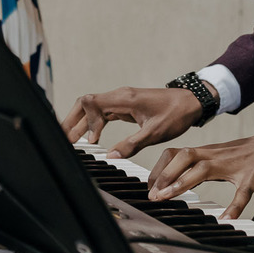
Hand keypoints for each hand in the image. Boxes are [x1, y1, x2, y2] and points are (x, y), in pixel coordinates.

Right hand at [61, 86, 201, 158]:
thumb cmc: (175, 114)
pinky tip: (91, 136)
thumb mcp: (155, 133)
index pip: (91, 103)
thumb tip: (110, 156)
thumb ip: (132, 144)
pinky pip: (103, 111)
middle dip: (73, 119)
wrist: (191, 102)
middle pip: (86, 103)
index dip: (85, 121)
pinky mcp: (126, 106)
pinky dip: (94, 122)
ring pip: (93, 107)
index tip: (89, 141)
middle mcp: (120, 96)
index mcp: (124, 99)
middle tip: (62, 139)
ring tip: (71, 140)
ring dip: (81, 122)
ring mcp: (122, 100)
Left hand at [146, 124, 253, 218]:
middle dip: (165, 175)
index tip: (150, 186)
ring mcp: (237, 164)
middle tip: (153, 195)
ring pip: (204, 169)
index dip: (161, 169)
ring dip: (183, 183)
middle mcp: (219, 155)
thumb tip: (188, 176)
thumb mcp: (228, 157)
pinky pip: (242, 192)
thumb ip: (209, 164)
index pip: (178, 153)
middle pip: (184, 156)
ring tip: (170, 198)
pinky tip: (227, 219)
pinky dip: (234, 206)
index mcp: (212, 152)